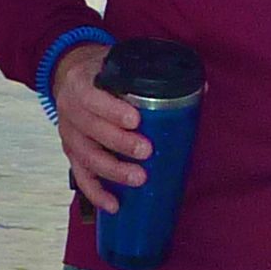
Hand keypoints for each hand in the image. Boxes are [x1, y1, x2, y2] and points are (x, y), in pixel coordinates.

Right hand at [51, 41, 149, 215]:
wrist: (71, 77)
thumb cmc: (101, 74)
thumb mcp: (119, 64)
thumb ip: (153, 74)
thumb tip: (200, 88)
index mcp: (82, 84)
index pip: (92, 98)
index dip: (112, 110)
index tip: (136, 120)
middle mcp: (71, 110)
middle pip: (91, 130)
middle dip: (120, 143)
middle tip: (146, 151)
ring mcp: (70, 135)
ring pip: (87, 157)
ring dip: (113, 170)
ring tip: (138, 178)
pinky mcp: (72, 154)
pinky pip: (81, 177)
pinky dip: (96, 193)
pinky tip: (113, 205)